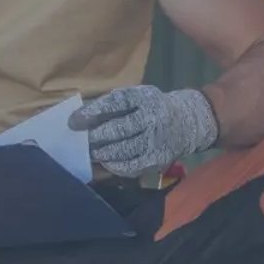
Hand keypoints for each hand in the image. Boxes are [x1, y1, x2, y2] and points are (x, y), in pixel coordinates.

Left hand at [68, 85, 218, 178]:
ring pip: (123, 150)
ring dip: (102, 154)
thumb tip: (81, 118)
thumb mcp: (138, 97)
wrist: (189, 122)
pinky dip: (115, 167)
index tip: (74, 121)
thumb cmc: (153, 107)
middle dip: (94, 137)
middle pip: (118, 130)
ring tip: (90, 153)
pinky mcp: (158, 159)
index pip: (115, 103)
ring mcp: (156, 140)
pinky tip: (106, 164)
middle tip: (80, 141)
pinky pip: (132, 167)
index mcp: (145, 97)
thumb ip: (113, 105)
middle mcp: (152, 118)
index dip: (92, 112)